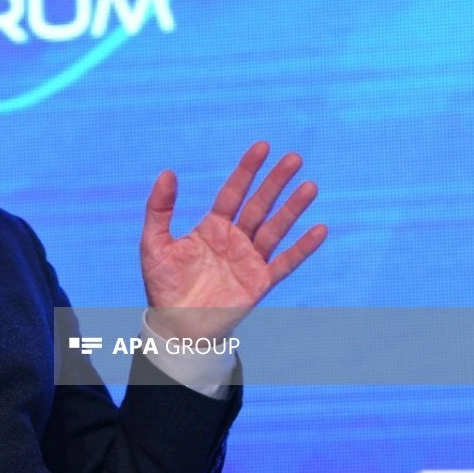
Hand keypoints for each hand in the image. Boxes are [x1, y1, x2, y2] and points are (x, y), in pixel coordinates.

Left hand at [140, 142, 326, 338]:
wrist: (174, 326)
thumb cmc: (163, 285)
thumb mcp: (154, 243)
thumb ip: (159, 208)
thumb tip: (168, 172)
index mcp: (212, 227)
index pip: (233, 192)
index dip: (247, 170)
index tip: (262, 147)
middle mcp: (235, 240)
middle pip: (259, 205)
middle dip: (275, 182)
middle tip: (294, 158)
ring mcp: (249, 260)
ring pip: (275, 229)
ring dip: (292, 208)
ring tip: (309, 186)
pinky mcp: (259, 283)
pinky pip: (285, 263)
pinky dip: (302, 248)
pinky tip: (319, 230)